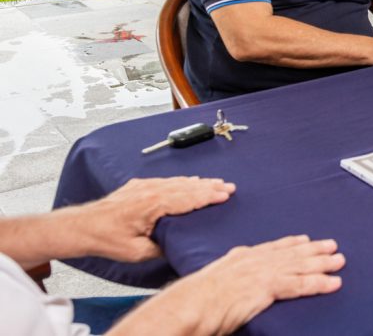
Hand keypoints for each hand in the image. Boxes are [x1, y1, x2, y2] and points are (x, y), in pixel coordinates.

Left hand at [82, 177, 234, 262]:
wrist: (82, 227)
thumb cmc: (106, 239)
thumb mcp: (137, 252)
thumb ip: (161, 246)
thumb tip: (177, 243)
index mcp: (153, 205)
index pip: (189, 198)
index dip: (209, 196)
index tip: (225, 194)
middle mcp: (151, 191)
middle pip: (188, 186)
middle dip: (210, 186)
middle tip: (229, 186)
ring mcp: (144, 186)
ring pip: (178, 181)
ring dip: (199, 183)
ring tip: (216, 183)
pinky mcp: (138, 186)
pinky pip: (166, 181)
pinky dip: (182, 181)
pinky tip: (190, 182)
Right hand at [188, 235, 344, 334]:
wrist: (191, 305)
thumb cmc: (196, 300)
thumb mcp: (216, 279)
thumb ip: (230, 274)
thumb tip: (234, 276)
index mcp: (242, 257)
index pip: (274, 247)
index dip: (293, 243)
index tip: (306, 239)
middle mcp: (256, 260)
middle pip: (292, 252)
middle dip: (314, 249)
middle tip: (332, 246)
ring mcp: (264, 272)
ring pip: (300, 266)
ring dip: (323, 263)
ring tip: (340, 262)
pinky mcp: (268, 286)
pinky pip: (300, 285)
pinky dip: (319, 283)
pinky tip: (333, 283)